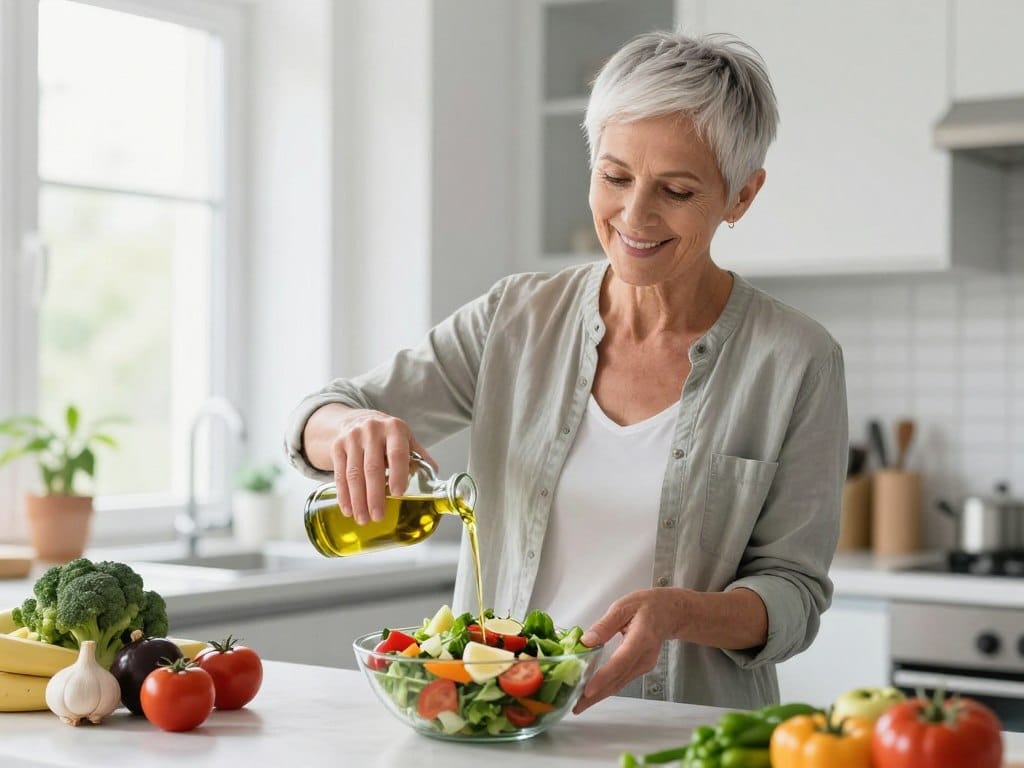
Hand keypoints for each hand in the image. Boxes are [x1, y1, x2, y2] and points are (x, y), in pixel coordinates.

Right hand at [327, 408, 433, 524]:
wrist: (358, 420)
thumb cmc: (388, 436)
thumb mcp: (406, 439)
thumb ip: (420, 459)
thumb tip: (434, 484)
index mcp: (395, 429)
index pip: (397, 453)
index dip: (398, 474)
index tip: (397, 494)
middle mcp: (372, 430)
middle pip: (372, 467)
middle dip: (375, 495)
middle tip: (378, 517)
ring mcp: (352, 438)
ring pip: (354, 473)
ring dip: (358, 500)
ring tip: (363, 519)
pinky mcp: (337, 446)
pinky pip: (339, 474)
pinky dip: (344, 495)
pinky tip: (348, 509)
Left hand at [572, 588, 688, 713]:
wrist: (670, 613)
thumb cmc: (646, 606)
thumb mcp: (623, 606)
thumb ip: (604, 624)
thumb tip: (586, 641)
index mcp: (641, 639)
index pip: (621, 662)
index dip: (604, 677)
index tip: (588, 690)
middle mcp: (644, 657)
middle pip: (618, 680)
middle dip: (596, 696)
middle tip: (575, 707)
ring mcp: (644, 665)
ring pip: (619, 684)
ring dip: (599, 696)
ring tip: (579, 705)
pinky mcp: (640, 668)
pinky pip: (621, 681)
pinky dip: (606, 689)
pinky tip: (592, 694)